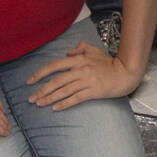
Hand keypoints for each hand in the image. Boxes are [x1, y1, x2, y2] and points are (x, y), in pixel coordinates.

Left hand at [26, 41, 140, 109]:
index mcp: (79, 60)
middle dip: (41, 90)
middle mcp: (80, 70)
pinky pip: (75, 98)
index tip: (30, 81)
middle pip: (56, 81)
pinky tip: (55, 108)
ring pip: (64, 90)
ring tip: (39, 104)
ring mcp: (87, 81)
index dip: (40, 74)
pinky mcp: (93, 91)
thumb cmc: (110, 63)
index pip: (54, 66)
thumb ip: (80, 48)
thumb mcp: (95, 51)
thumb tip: (67, 53)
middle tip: (31, 98)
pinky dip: (64, 103)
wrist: (126, 73)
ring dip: (50, 98)